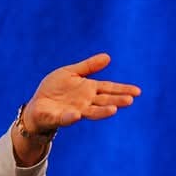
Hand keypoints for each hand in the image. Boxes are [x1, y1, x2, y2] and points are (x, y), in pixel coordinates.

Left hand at [22, 52, 141, 134]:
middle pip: (103, 101)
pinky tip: (76, 114)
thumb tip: (108, 57)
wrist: (37, 105)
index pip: (109, 89)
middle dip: (116, 101)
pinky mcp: (58, 117)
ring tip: (113, 110)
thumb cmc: (55, 89)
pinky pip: (65, 118)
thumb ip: (88, 67)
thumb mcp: (71, 73)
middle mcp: (85, 102)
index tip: (137, 92)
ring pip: (90, 112)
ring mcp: (73, 111)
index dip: (122, 90)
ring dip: (101, 112)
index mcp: (89, 90)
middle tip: (129, 100)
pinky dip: (70, 117)